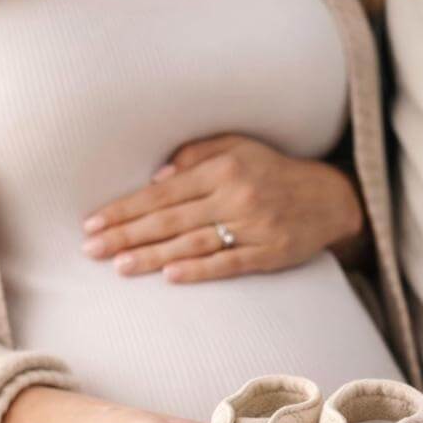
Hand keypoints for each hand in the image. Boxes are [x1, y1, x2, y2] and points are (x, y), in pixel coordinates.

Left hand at [80, 133, 363, 282]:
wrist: (330, 198)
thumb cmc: (272, 171)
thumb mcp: (237, 147)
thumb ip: (196, 155)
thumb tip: (155, 177)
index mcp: (223, 169)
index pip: (162, 193)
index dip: (125, 208)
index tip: (93, 222)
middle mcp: (235, 196)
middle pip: (170, 219)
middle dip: (127, 234)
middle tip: (91, 249)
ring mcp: (253, 227)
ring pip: (193, 243)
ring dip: (153, 256)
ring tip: (119, 265)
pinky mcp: (269, 254)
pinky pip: (228, 263)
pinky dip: (199, 269)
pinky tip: (170, 275)